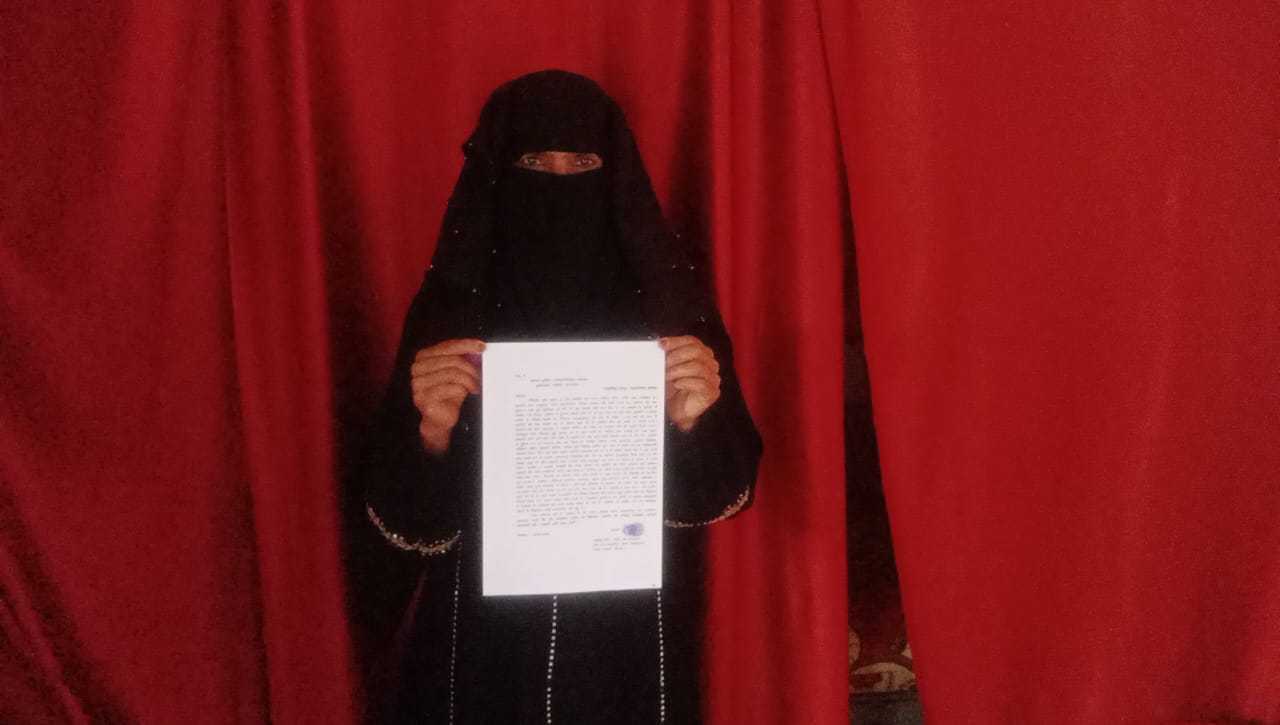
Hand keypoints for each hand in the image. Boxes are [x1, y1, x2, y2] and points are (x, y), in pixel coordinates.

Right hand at [410, 338, 483, 454]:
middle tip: (480, 377)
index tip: (481, 347)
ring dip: (468, 380)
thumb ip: (461, 358)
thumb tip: (477, 348)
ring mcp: (418, 383)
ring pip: (453, 373)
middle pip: (453, 360)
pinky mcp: (423, 397)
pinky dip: (462, 390)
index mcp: (423, 357)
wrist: (439, 418)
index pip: (447, 346)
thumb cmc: (448, 394)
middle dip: (470, 368)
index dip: (466, 345)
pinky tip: (465, 393)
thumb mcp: (455, 372)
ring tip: (474, 387)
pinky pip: (450, 388)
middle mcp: (417, 368)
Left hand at [660, 336, 721, 431]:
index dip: (677, 341)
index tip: (662, 344)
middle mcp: (710, 364)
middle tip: (662, 364)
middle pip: (697, 351)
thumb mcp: (668, 369)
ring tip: (666, 376)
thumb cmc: (673, 388)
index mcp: (701, 354)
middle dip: (676, 356)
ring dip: (678, 370)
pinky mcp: (712, 393)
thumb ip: (667, 356)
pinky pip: (701, 384)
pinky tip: (677, 384)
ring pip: (698, 367)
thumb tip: (659, 345)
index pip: (692, 341)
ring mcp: (713, 379)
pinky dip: (686, 382)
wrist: (676, 410)